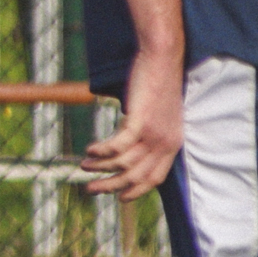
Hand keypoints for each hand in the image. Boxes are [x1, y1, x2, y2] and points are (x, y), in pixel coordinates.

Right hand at [83, 52, 182, 200]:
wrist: (162, 59)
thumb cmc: (158, 83)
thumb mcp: (159, 115)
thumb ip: (148, 132)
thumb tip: (128, 144)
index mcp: (173, 143)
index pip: (155, 178)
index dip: (136, 191)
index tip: (120, 197)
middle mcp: (165, 142)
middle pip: (136, 175)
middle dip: (111, 186)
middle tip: (91, 190)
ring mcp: (153, 132)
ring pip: (123, 163)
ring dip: (101, 167)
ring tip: (84, 165)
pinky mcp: (140, 121)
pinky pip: (117, 145)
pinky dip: (101, 151)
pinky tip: (89, 149)